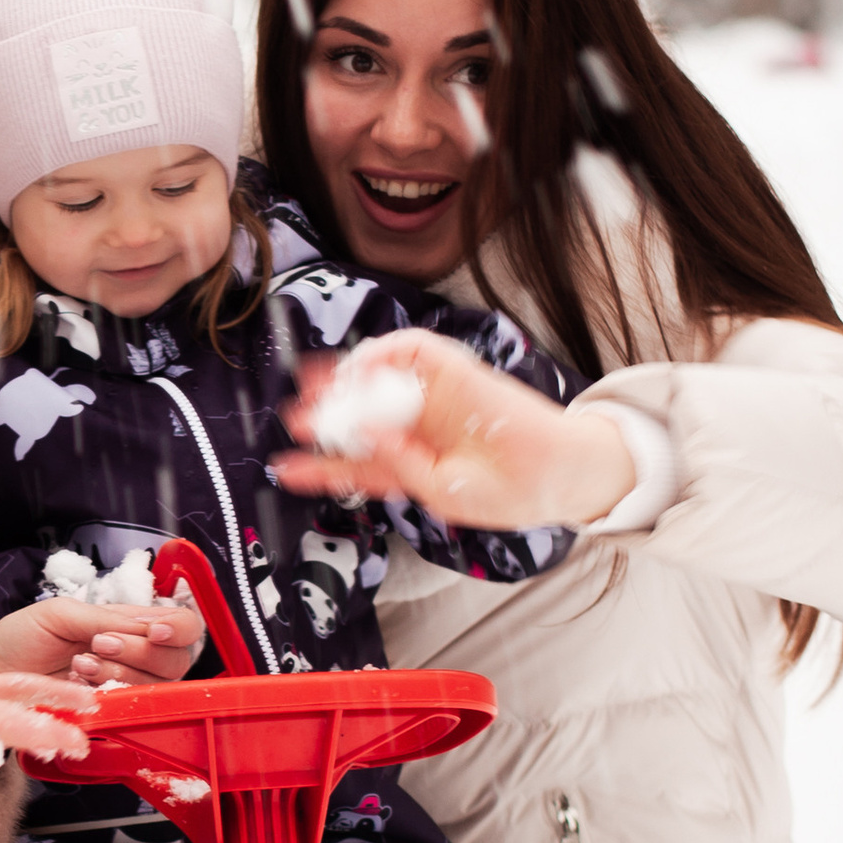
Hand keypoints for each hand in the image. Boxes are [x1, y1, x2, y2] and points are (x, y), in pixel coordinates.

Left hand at [0, 592, 205, 690]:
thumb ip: (105, 617)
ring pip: (157, 687)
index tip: (151, 631)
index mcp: (128, 625)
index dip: (178, 629)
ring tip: (79, 664)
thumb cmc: (17, 640)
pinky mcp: (108, 716)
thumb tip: (148, 625)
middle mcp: (134, 658)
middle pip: (178, 660)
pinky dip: (107, 695)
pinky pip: (131, 710)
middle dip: (140, 652)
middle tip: (98, 644)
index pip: (183, 627)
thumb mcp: (60, 614)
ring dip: (120, 672)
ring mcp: (123, 689)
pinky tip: (78, 684)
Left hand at [271, 330, 637, 533]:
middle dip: (323, 416)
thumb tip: (364, 433)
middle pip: (355, 416)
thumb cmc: (509, 492)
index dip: (317, 466)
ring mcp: (431, 397)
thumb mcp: (440, 492)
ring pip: (375, 378)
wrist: (558, 473)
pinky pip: (410, 350)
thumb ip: (398, 464)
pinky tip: (364, 367)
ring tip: (320, 390)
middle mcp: (413, 428)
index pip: (352, 463)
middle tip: (296, 417)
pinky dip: (383, 352)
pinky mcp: (452, 371)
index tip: (284, 467)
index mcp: (409, 465)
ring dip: (344, 381)